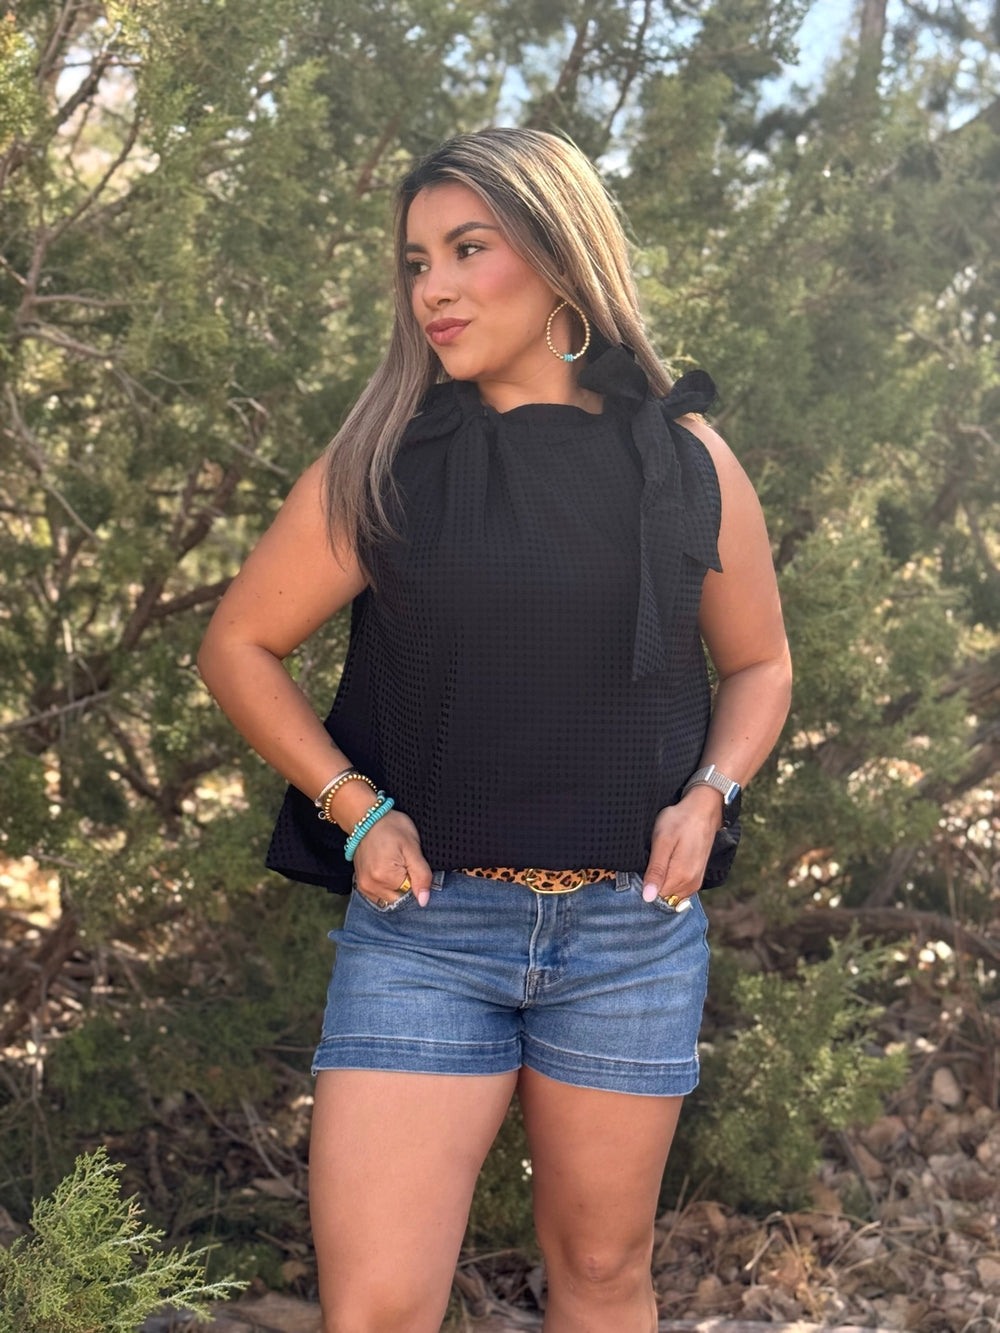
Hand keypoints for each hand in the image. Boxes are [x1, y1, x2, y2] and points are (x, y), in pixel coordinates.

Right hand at [351, 809, 432, 906]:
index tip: (413, 865)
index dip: (417, 882)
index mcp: (385, 877)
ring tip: (395, 865)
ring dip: (397, 887)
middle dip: (407, 886)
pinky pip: (380, 895)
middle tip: (405, 863)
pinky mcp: (361, 885)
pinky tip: (388, 870)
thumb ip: (421, 876)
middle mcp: (371, 886)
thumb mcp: (413, 847)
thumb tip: (424, 901)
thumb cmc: (391, 828)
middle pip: (399, 899)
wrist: (367, 819)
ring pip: (390, 898)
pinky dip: (387, 886)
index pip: (411, 896)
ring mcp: (364, 887)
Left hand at [641, 786, 720, 908]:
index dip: (643, 885)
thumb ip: (656, 870)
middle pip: (663, 897)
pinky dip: (670, 882)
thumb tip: (648, 898)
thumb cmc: (679, 821)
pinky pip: (679, 890)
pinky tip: (668, 865)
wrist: (703, 811)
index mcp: (680, 877)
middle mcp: (690, 885)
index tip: (642, 868)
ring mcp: (695, 883)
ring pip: (670, 895)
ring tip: (660, 860)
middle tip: (650, 861)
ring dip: (661, 883)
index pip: (654, 897)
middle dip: (652, 885)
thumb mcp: (662, 841)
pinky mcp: (697, 878)